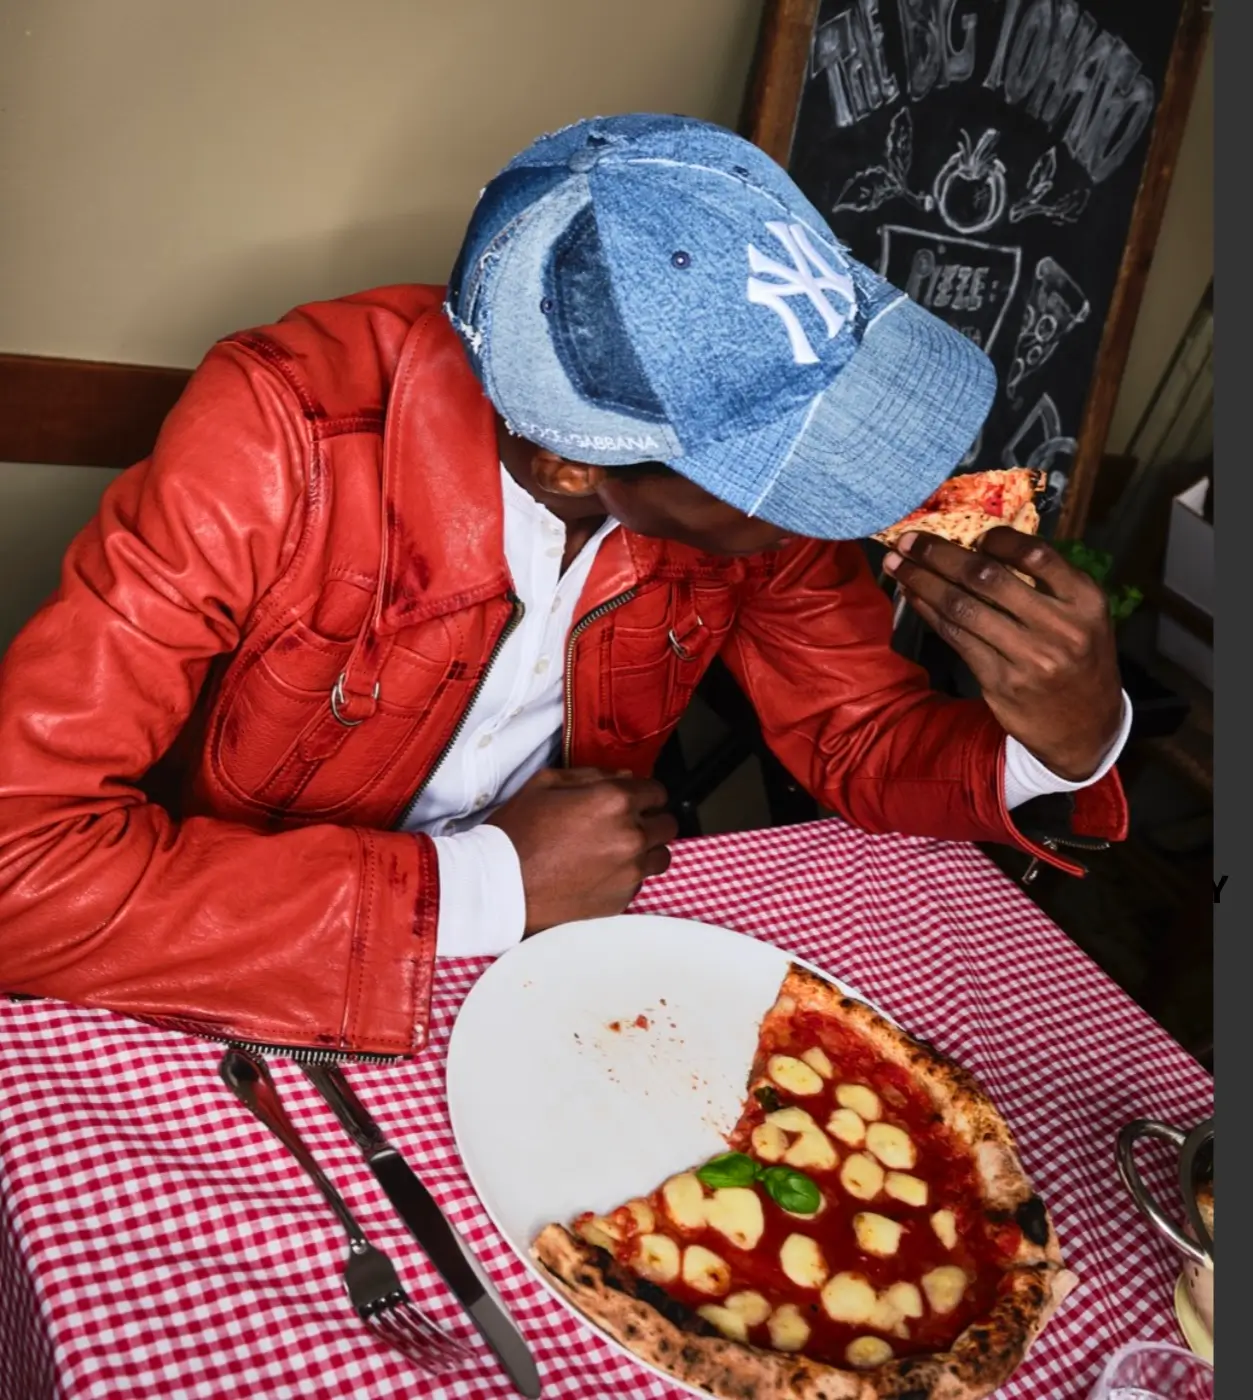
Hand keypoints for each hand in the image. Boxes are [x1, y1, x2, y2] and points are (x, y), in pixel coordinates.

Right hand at [487, 767, 677, 933]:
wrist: (499, 885)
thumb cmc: (517, 833)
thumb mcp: (546, 783)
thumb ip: (592, 775)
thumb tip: (624, 776)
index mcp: (614, 801)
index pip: (658, 792)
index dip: (645, 793)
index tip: (634, 799)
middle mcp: (630, 836)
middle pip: (666, 824)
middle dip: (649, 820)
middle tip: (625, 824)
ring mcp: (629, 872)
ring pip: (661, 857)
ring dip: (646, 850)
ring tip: (617, 849)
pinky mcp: (621, 900)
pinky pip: (640, 883)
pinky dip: (628, 876)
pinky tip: (601, 872)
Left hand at [883, 527, 1122, 780]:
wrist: (1086, 727)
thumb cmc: (1080, 659)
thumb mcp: (1084, 616)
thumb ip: (1048, 583)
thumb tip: (982, 545)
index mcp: (1085, 601)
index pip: (1036, 555)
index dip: (998, 539)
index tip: (972, 535)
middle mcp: (1059, 628)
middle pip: (987, 578)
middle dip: (940, 555)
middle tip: (909, 541)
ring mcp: (1028, 657)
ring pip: (963, 608)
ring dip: (923, 582)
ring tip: (898, 565)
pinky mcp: (1000, 681)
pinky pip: (955, 637)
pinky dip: (929, 613)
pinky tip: (914, 597)